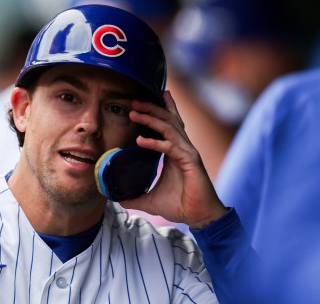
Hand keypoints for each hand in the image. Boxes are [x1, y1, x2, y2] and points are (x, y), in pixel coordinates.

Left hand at [120, 91, 227, 228]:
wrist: (200, 217)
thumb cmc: (180, 205)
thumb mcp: (151, 200)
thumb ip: (135, 197)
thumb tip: (118, 199)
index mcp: (174, 152)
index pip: (166, 126)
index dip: (154, 114)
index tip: (138, 106)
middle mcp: (182, 148)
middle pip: (167, 120)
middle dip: (150, 109)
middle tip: (133, 102)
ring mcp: (187, 152)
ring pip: (169, 127)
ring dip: (151, 118)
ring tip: (134, 113)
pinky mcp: (190, 161)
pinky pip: (170, 147)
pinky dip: (154, 142)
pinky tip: (140, 141)